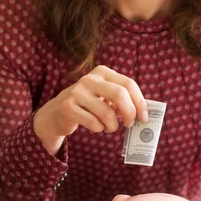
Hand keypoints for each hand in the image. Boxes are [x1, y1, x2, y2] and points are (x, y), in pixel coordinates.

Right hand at [33, 65, 147, 155]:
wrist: (57, 113)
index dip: (140, 102)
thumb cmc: (88, 105)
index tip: (144, 117)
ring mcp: (77, 92)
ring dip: (112, 126)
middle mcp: (89, 79)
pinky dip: (99, 129)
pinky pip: (94, 123)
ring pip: (107, 113)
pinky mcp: (68, 107)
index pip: (128, 84)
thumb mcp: (105, 96)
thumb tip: (143, 112)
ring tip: (109, 127)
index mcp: (102, 72)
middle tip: (130, 124)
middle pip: (120, 95)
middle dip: (129, 113)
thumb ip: (123, 100)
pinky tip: (96, 126)